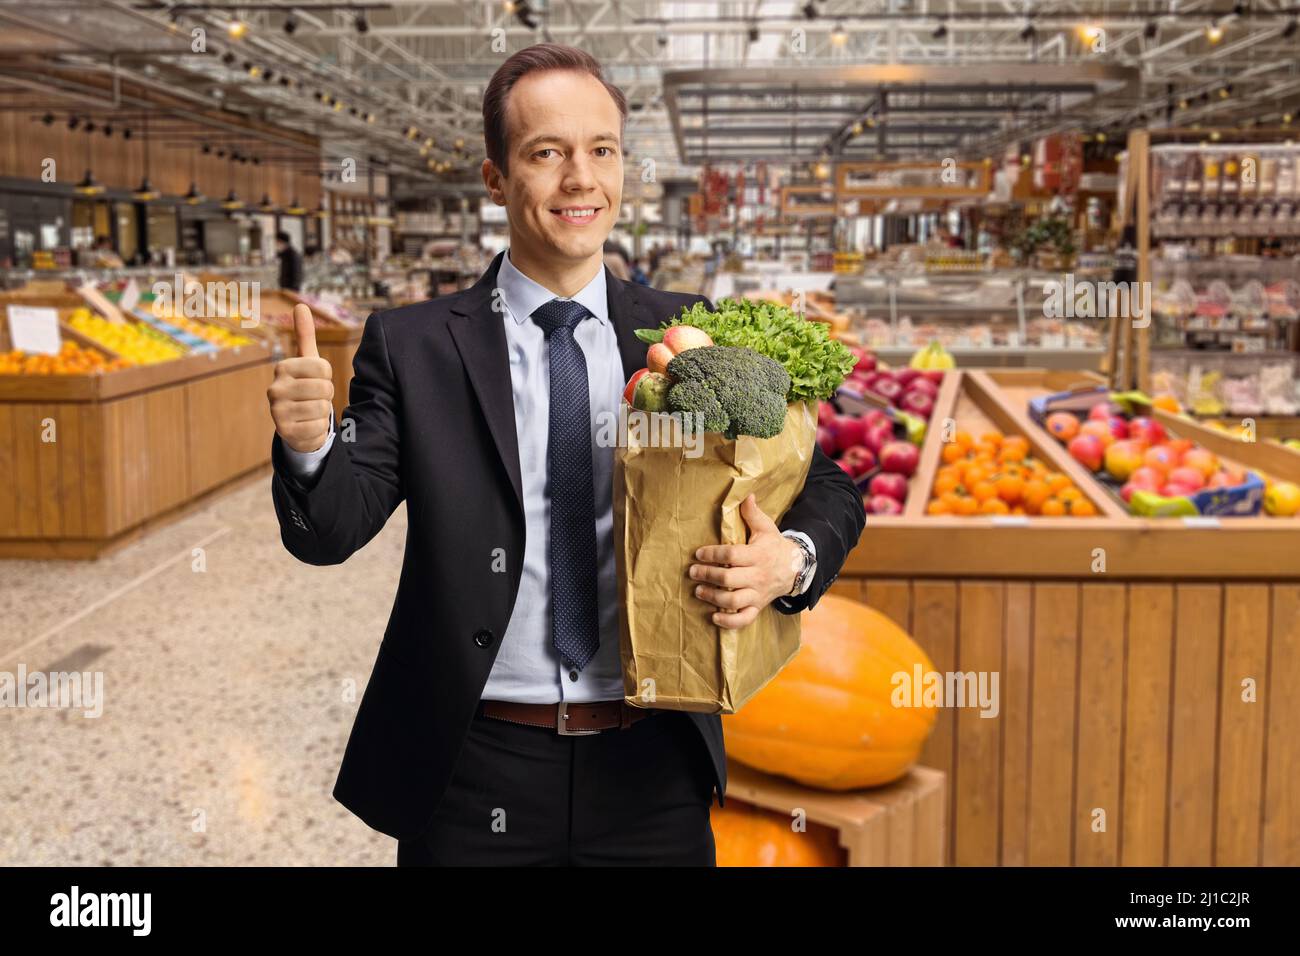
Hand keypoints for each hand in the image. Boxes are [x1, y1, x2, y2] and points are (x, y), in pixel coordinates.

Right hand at [267, 304, 334, 452]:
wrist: (296, 424)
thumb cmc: (305, 387)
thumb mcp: (307, 362)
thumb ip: (305, 335)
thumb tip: (300, 305)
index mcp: (283, 368)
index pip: (324, 368)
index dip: (327, 376)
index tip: (317, 380)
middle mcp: (275, 388)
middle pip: (325, 388)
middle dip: (327, 395)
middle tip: (315, 398)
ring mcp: (277, 411)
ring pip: (323, 408)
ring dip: (323, 412)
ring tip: (311, 411)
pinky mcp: (284, 432)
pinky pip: (319, 427)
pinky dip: (319, 429)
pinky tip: (308, 426)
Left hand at [689, 494, 802, 629]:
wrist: (796, 568)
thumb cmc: (774, 546)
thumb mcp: (766, 527)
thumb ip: (753, 513)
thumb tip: (746, 495)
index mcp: (758, 555)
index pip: (732, 555)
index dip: (713, 555)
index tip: (698, 554)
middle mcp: (758, 576)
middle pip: (728, 579)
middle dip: (707, 575)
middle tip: (693, 572)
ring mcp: (758, 594)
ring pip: (734, 601)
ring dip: (713, 598)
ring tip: (698, 591)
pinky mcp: (758, 607)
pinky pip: (744, 619)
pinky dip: (729, 622)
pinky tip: (714, 617)